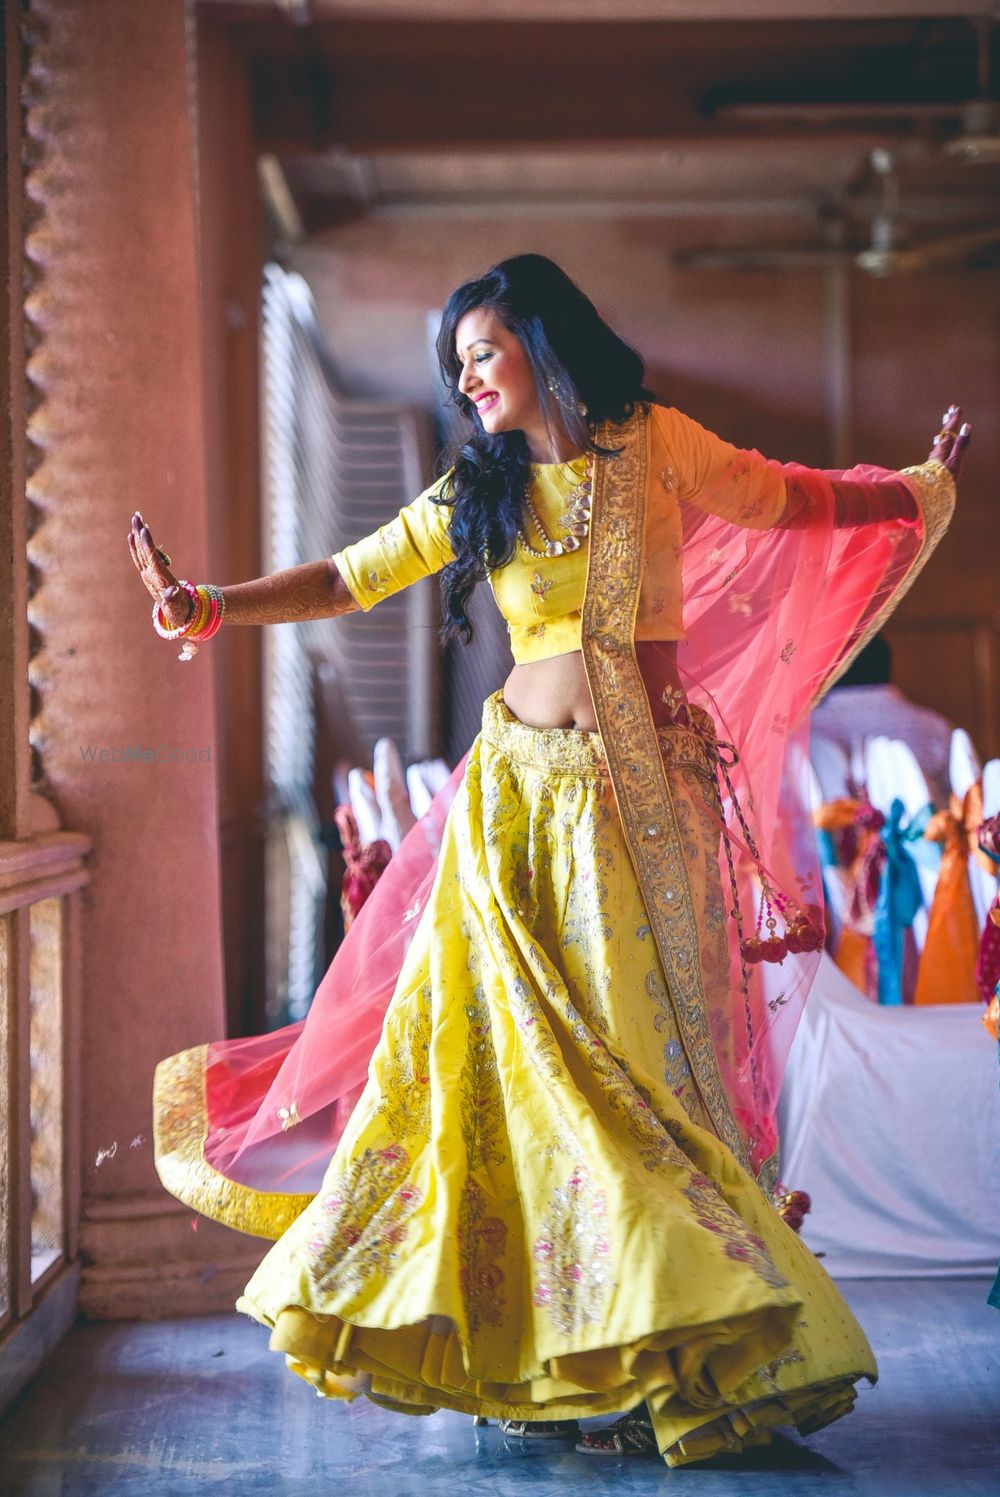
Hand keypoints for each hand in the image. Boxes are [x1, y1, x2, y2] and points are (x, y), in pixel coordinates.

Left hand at [127, 511, 191, 630]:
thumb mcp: (177, 604)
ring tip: (136, 518)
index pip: (151, 557)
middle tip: (136, 516)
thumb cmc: (179, 608)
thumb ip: (173, 598)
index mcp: (158, 578)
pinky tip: (135, 533)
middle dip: (139, 533)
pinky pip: (140, 556)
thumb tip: (172, 592)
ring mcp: (146, 573)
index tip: (144, 530)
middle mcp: (149, 574)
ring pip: (139, 550)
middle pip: (142, 550)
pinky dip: (137, 543)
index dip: (147, 544)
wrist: (175, 614)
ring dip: (137, 534)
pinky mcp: (147, 573)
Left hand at [927, 404, 969, 482]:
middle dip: (949, 420)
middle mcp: (939, 450)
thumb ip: (961, 443)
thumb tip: (966, 426)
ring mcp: (935, 457)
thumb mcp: (956, 460)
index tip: (957, 408)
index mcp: (944, 447)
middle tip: (951, 409)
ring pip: (941, 438)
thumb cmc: (944, 477)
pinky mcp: (934, 464)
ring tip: (945, 421)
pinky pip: (938, 448)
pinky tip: (938, 444)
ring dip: (945, 429)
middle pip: (944, 432)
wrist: (929, 492)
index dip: (954, 419)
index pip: (950, 430)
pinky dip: (941, 441)